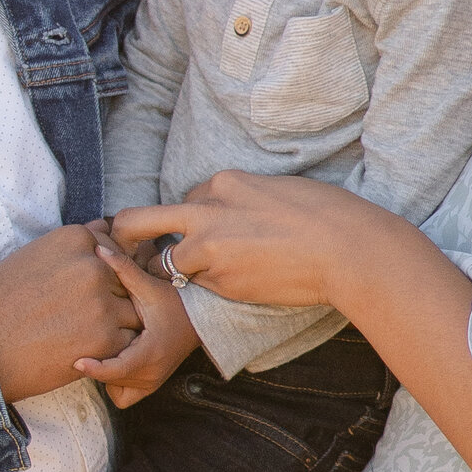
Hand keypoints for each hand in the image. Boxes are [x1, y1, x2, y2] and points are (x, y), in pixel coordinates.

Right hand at [0, 223, 138, 404]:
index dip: (101, 275)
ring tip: (84, 334)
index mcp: (75, 239)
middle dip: (112, 298)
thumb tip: (103, 232)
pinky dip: (112, 349)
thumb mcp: (31, 257)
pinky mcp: (106, 339)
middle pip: (126, 280)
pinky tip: (84, 350)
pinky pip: (128, 340)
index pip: (113, 251)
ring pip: (132, 310)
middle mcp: (93, 266)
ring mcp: (103, 302)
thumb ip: (72, 248)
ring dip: (115, 324)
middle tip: (83, 316)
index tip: (81, 291)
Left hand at [76, 237, 202, 407]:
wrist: (204, 319)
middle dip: (99, 365)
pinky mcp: (152, 385)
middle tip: (88, 344)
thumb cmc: (177, 302)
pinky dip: (117, 383)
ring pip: (116, 390)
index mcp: (151, 352)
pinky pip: (125, 395)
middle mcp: (153, 373)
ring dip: (108, 375)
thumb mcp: (150, 286)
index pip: (116, 371)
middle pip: (112, 381)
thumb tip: (99, 248)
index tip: (76, 361)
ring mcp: (154, 382)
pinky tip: (115, 359)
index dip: (94, 368)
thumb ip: (124, 269)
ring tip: (105, 350)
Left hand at [112, 171, 385, 312]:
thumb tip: (238, 212)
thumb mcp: (279, 189)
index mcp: (224, 182)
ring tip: (204, 279)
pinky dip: (211, 289)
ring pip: (169, 262)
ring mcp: (209, 248)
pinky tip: (244, 285)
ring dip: (178, 272)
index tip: (200, 233)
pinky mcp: (220, 281)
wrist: (347, 248)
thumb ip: (246, 199)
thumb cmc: (328, 215)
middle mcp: (206, 211)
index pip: (188, 199)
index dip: (192, 219)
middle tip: (124, 250)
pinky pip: (200, 287)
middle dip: (124, 236)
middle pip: (139, 220)